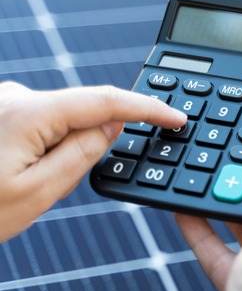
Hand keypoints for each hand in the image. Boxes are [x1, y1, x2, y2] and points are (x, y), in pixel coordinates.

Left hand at [0, 82, 186, 241]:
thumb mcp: (39, 194)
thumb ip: (84, 153)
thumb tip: (114, 124)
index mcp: (26, 113)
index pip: (104, 100)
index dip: (147, 108)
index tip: (176, 117)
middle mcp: (12, 96)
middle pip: (81, 110)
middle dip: (89, 142)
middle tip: (55, 184)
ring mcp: (3, 101)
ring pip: (60, 118)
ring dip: (62, 148)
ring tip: (22, 186)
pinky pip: (41, 121)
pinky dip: (46, 144)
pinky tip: (17, 173)